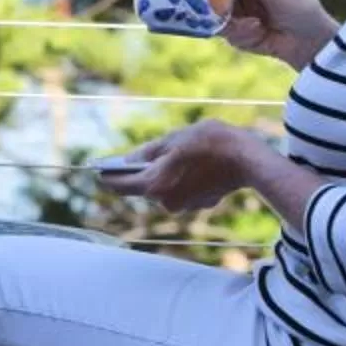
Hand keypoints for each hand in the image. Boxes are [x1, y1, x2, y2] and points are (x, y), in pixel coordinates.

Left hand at [99, 122, 253, 215]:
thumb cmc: (208, 143)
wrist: (248, 159)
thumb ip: (149, 152)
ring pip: (166, 187)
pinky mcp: (201, 204)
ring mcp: (184, 205)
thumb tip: (129, 160)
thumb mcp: (174, 139)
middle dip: (143, 171)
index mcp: (155, 185)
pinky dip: (184, 179)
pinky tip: (195, 163)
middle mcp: (166, 201)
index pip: (121, 185)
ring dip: (166, 173)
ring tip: (176, 152)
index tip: (98, 171)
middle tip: (138, 156)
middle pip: (145, 187)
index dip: (108, 177)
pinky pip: (183, 190)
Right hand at [221, 0, 336, 72]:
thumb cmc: (298, 6)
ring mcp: (235, 15)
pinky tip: (259, 32)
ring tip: (255, 25)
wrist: (310, 41)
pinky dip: (242, 34)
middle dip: (210, 2)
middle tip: (220, 7)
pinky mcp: (237, 35)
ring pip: (215, 17)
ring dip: (233, 22)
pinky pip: (227, 34)